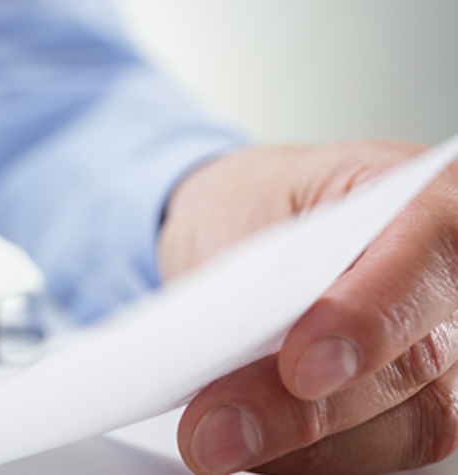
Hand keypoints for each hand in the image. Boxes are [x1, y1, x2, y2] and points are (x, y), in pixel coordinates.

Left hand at [160, 140, 457, 473]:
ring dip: (305, 446)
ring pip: (412, 422)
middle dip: (306, 409)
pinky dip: (312, 456)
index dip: (369, 317)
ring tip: (214, 443)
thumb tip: (231, 354)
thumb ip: (256, 277)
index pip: (430, 252)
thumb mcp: (240, 212)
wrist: (257, 229)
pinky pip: (387, 452)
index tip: (300, 367)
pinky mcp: (430, 405)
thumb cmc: (259, 208)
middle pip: (417, 359)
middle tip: (214, 431)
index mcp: (426, 196)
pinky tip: (253, 449)